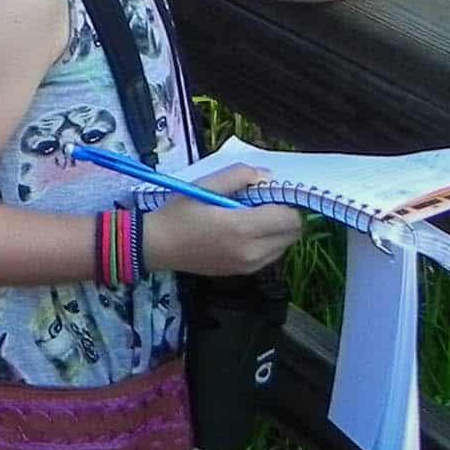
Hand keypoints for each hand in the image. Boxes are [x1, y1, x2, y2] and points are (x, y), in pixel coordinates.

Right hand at [143, 166, 303, 276]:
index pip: (289, 217)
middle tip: (261, 204)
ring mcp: (250, 266)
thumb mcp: (203, 185)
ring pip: (285, 245)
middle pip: (293, 233)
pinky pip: (271, 256)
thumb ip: (238, 176)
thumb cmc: (177, 213)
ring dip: (277, 230)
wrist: (156, 246)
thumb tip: (267, 177)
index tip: (268, 193)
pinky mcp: (244, 273)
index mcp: (242, 227)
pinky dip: (267, 243)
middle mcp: (252, 251)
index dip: (285, 202)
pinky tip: (243, 234)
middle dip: (285, 216)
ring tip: (250, 219)